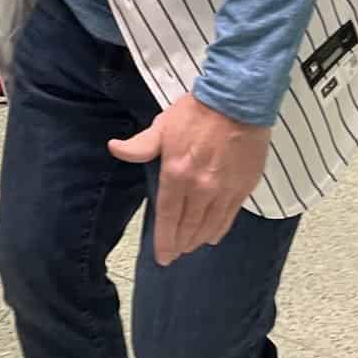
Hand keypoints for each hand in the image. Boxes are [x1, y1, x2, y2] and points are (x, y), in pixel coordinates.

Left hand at [108, 93, 270, 265]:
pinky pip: (229, 217)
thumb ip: (140, 145)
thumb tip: (114, 148)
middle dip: (180, 243)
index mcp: (176, 174)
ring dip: (198, 240)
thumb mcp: (162, 125)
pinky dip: (219, 229)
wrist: (237, 101)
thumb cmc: (196, 112)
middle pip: (189, 226)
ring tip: (190, 247)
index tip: (163, 256)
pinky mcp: (243, 188)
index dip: (165, 239)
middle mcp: (200, 189)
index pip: (168, 216)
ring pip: (209, 225)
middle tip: (175, 254)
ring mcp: (224, 190)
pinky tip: (213, 235)